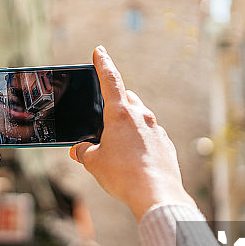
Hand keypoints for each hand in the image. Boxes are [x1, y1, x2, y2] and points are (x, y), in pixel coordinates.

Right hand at [69, 46, 194, 219]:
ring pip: (140, 118)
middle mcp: (141, 116)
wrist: (156, 194)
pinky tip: (133, 160)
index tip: (100, 51)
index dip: (102, 63)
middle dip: (115, 103)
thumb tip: (79, 150)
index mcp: (120, 114)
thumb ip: (84, 152)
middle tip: (103, 119)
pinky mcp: (166, 144)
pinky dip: (140, 141)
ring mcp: (156, 129)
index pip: (110, 80)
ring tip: (116, 147)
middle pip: (126, 99)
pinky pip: (150, 136)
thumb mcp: (94, 163)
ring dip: (128, 125)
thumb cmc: (122, 176)